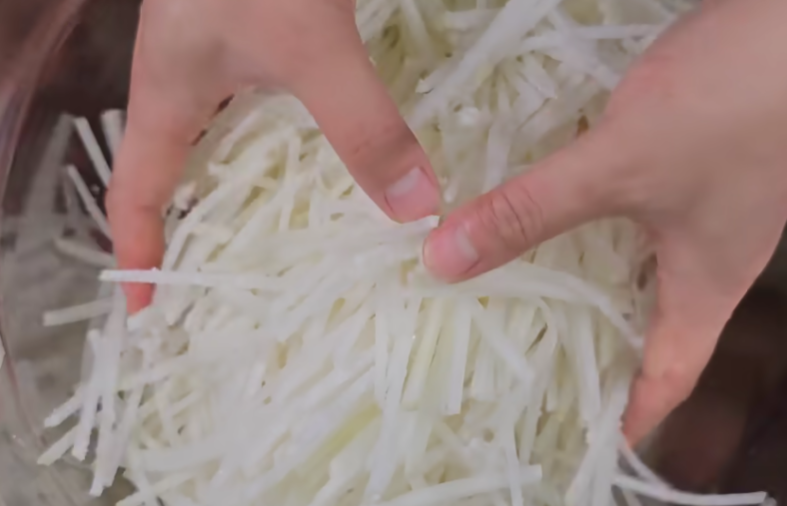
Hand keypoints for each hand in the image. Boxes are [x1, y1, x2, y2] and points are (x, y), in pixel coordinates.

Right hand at [108, 0, 440, 312]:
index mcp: (172, 93)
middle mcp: (190, 81)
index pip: (137, 193)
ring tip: (283, 242)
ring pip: (227, 144)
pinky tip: (325, 160)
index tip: (147, 310)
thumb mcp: (308, 48)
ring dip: (247, 189)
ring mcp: (224, 56)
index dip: (140, 252)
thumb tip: (413, 211)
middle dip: (195, 231)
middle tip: (226, 285)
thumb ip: (361, 124)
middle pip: (180, 175)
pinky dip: (291, 146)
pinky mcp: (260, 36)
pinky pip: (268, 112)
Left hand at [423, 0, 786, 442]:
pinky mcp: (682, 160)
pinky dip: (579, 222)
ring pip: (627, 266)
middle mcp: (703, 254)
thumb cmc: (732, 106)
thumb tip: (444, 263)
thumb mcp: (620, 167)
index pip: (669, 377)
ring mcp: (696, 205)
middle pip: (643, 325)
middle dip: (590, 351)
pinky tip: (538, 212)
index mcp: (705, 283)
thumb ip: (533, 211)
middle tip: (523, 369)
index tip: (585, 440)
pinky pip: (620, 211)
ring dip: (576, 282)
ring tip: (510, 297)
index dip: (632, 417)